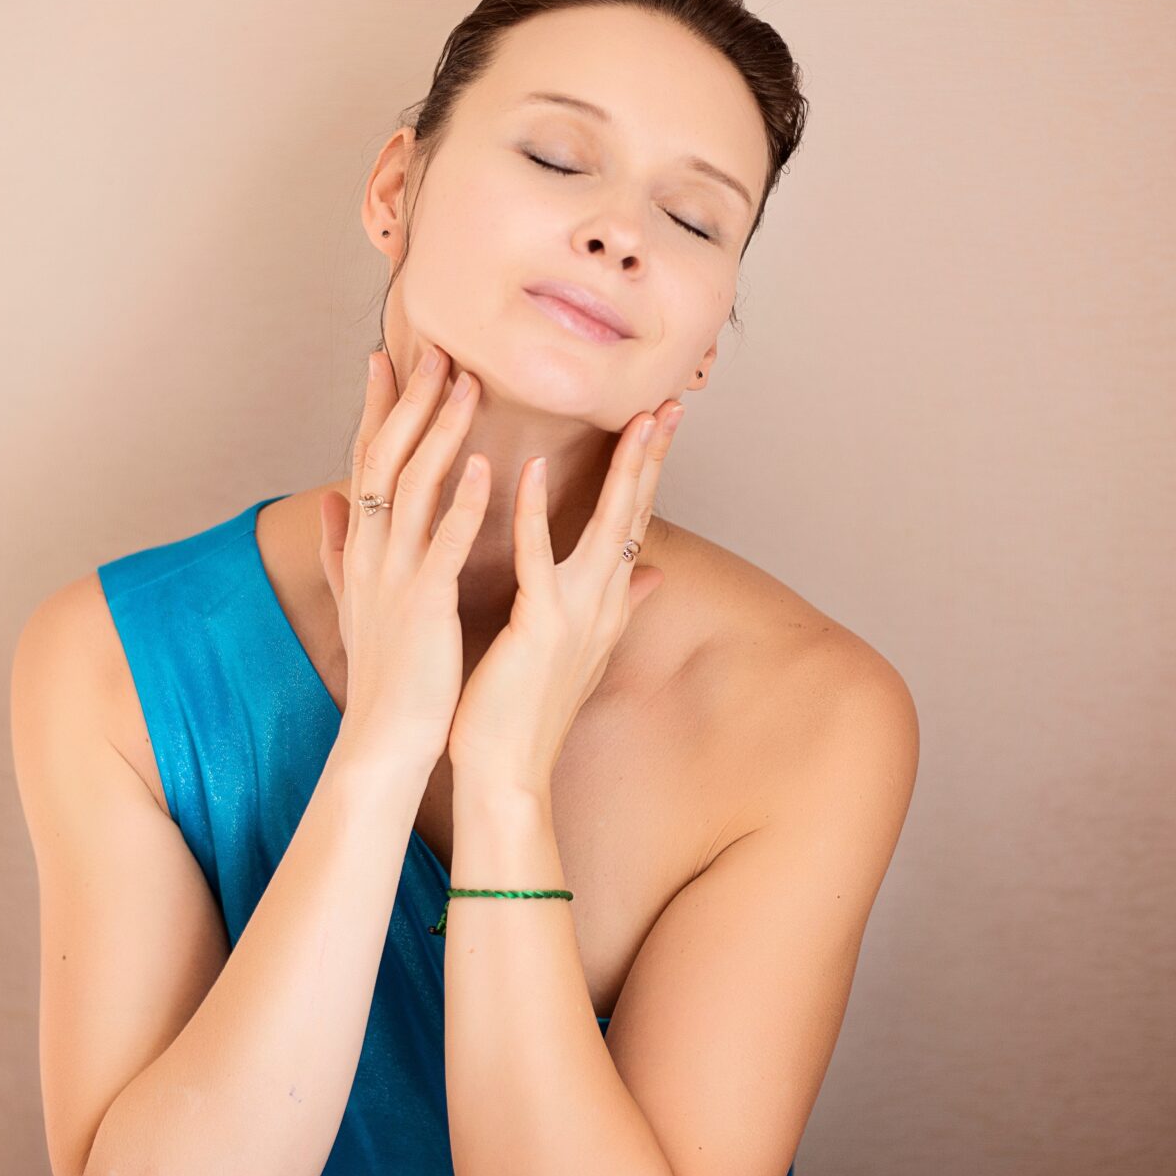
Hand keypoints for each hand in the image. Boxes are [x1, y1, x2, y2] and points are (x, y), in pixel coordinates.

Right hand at [318, 343, 489, 780]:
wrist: (384, 740)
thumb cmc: (384, 675)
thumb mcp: (354, 602)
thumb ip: (338, 549)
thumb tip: (326, 504)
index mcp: (362, 549)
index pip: (365, 463)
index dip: (375, 410)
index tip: (386, 359)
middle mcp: (371, 552)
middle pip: (386, 459)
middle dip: (410, 402)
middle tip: (436, 350)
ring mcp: (396, 576)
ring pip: (414, 487)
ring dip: (440, 433)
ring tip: (465, 385)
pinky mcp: (426, 605)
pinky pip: (443, 545)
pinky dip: (460, 505)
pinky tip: (481, 467)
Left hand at [445, 400, 682, 792]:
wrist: (504, 775)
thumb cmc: (523, 712)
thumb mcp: (578, 651)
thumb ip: (619, 605)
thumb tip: (654, 574)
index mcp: (603, 606)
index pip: (634, 523)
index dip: (650, 472)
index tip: (662, 419)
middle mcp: (601, 606)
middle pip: (636, 516)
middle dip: (654, 457)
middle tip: (671, 400)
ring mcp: (576, 616)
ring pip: (608, 529)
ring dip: (622, 472)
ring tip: (634, 419)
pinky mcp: (539, 628)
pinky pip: (539, 559)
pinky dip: (538, 513)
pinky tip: (535, 469)